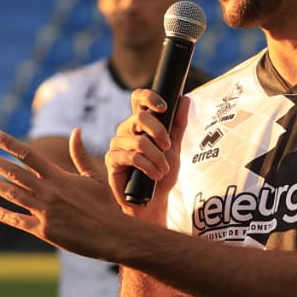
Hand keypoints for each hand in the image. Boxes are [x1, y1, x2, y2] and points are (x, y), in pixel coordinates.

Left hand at [0, 129, 132, 259]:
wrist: (112, 235)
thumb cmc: (105, 205)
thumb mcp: (93, 177)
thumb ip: (80, 155)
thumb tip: (75, 131)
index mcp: (59, 177)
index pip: (29, 155)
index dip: (10, 144)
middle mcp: (49, 192)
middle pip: (15, 173)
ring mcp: (45, 212)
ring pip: (13, 195)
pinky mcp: (44, 231)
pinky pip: (19, 221)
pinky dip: (4, 214)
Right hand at [106, 90, 189, 217]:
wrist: (154, 199)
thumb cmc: (162, 172)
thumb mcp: (175, 148)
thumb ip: (178, 124)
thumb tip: (185, 99)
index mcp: (140, 123)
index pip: (138, 99)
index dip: (149, 97)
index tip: (164, 108)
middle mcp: (126, 130)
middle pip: (140, 117)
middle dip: (159, 132)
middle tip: (168, 147)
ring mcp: (117, 144)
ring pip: (139, 141)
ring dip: (157, 157)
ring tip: (164, 169)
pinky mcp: (112, 160)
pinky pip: (132, 157)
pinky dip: (148, 166)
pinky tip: (155, 175)